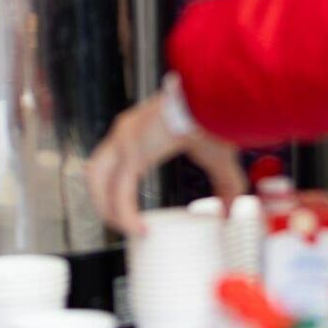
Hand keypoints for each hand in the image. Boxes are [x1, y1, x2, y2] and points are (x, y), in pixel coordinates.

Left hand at [87, 93, 246, 235]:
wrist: (216, 97)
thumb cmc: (215, 117)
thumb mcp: (216, 159)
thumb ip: (223, 186)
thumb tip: (230, 210)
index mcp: (139, 130)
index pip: (112, 161)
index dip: (114, 187)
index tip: (127, 210)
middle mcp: (126, 132)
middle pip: (96, 170)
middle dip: (102, 200)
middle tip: (118, 222)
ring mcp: (126, 140)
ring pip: (98, 180)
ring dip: (107, 208)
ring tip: (126, 229)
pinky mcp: (135, 152)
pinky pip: (120, 192)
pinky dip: (126, 215)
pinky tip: (138, 228)